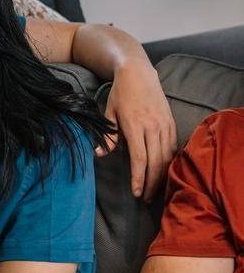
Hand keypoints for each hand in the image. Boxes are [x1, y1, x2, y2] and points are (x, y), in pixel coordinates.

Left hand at [102, 61, 176, 202]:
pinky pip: (173, 147)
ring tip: (156, 191)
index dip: (139, 178)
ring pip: (167, 157)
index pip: (139, 158)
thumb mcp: (109, 113)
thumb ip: (107, 136)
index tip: (137, 193)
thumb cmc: (121, 94)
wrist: (139, 73)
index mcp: (135, 125)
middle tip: (147, 199)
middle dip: (152, 184)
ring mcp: (164, 124)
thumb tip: (100, 154)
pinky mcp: (171, 122)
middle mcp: (152, 126)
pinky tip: (165, 173)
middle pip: (156, 162)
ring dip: (162, 176)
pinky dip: (170, 162)